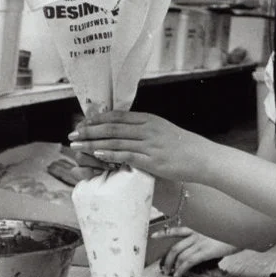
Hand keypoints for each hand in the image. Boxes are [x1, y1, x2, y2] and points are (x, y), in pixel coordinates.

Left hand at [68, 111, 205, 180]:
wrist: (203, 157)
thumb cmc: (183, 146)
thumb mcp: (163, 130)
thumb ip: (143, 128)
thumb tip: (123, 128)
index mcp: (149, 119)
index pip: (117, 116)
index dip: (97, 119)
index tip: (82, 123)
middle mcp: (148, 129)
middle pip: (112, 128)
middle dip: (89, 131)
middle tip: (72, 134)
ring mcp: (150, 144)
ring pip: (115, 141)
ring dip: (93, 143)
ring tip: (77, 146)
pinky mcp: (152, 160)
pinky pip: (126, 156)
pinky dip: (109, 155)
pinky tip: (96, 155)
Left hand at [150, 227, 241, 276]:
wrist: (243, 230)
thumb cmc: (234, 231)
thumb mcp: (219, 231)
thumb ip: (209, 237)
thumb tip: (205, 246)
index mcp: (198, 228)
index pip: (177, 230)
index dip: (163, 233)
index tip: (153, 236)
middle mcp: (196, 234)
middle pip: (175, 247)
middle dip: (167, 259)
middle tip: (164, 268)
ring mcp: (200, 242)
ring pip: (179, 256)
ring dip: (173, 266)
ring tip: (172, 274)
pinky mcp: (205, 251)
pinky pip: (188, 262)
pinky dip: (181, 269)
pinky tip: (179, 274)